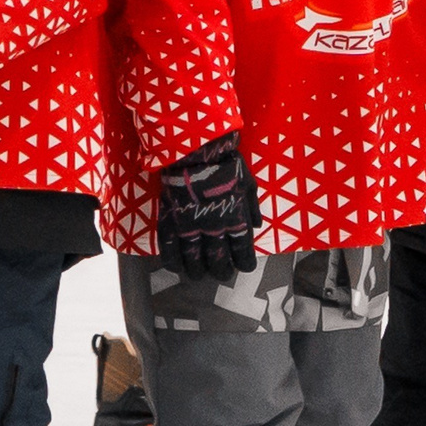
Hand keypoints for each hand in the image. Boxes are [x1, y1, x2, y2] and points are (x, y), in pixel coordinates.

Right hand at [156, 133, 259, 280]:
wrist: (196, 149)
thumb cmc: (226, 163)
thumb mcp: (248, 182)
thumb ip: (252, 207)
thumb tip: (257, 226)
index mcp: (235, 218)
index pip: (242, 249)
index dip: (244, 261)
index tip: (244, 267)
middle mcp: (214, 227)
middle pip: (217, 258)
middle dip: (220, 270)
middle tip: (221, 275)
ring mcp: (190, 224)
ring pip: (192, 257)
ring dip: (196, 270)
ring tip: (198, 276)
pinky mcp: (171, 219)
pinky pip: (169, 246)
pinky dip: (171, 260)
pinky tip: (175, 268)